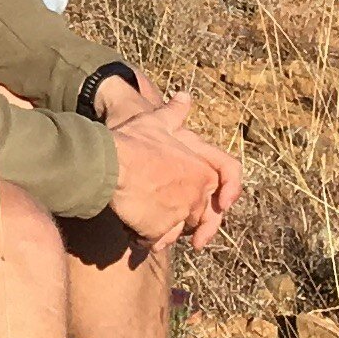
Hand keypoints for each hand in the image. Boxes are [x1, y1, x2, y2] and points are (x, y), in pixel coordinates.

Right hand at [102, 85, 238, 245]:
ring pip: (180, 229)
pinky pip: (158, 240)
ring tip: (147, 221)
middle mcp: (197, 195)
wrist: (109, 162)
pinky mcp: (160, 231)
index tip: (223, 205)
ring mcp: (180, 214)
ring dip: (167, 229)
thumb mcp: (155, 122)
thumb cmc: (133, 141)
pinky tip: (135, 230)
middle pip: (202, 214)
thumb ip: (175, 113)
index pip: (228, 183)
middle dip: (190, 219)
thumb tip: (185, 96)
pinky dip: (149, 238)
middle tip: (175, 223)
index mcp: (203, 171)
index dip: (229, 193)